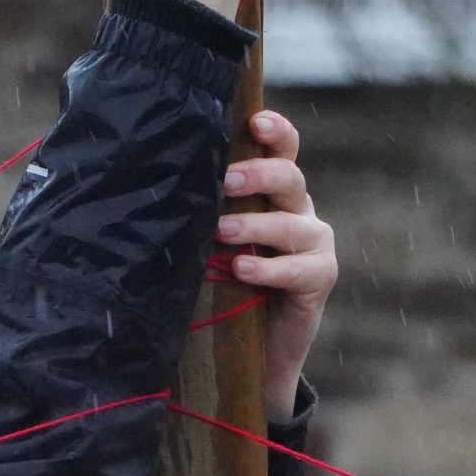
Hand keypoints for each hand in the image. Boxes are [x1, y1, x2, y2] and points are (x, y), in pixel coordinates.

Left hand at [215, 109, 335, 417]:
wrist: (253, 354)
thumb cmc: (224, 290)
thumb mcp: (211, 246)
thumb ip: (204, 216)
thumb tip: (155, 187)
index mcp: (275, 194)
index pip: (282, 151)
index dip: (275, 132)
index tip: (255, 121)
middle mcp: (300, 211)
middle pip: (290, 177)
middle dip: (258, 175)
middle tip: (224, 181)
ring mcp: (315, 244)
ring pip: (293, 223)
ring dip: (256, 225)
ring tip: (222, 233)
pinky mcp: (320, 279)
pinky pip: (299, 268)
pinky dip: (269, 267)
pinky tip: (242, 270)